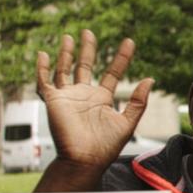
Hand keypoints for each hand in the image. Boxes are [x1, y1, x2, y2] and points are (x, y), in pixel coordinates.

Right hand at [33, 31, 152, 188]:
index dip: (121, 58)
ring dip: (66, 53)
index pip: (112, 73)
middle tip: (89, 32)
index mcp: (102, 99)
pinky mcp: (53, 101)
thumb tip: (149, 80)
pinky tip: (43, 54)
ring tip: (69, 36)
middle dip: (88, 49)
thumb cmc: (105, 147)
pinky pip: (45, 82)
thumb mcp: (127, 122)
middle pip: (85, 66)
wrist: (84, 160)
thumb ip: (138, 102)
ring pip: (65, 70)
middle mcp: (84, 95)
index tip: (129, 42)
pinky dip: (42, 69)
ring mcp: (68, 97)